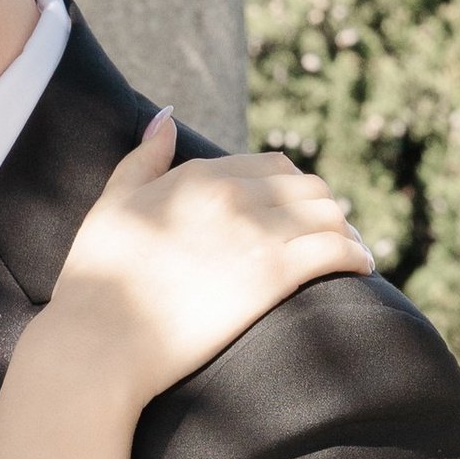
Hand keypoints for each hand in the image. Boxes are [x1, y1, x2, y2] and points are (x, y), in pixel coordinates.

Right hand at [46, 114, 373, 411]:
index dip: (291, 188)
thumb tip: (165, 117)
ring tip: (349, 253)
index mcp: (198, 175)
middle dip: (324, 207)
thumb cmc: (95, 282)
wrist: (99, 341)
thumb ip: (142, 159)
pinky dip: (357, 256)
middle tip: (329, 234)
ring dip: (345, 230)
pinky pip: (336, 250)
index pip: (271, 165)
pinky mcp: (272, 276)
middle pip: (308, 186)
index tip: (296, 213)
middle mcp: (232, 194)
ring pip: (329, 214)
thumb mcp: (111, 205)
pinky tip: (364, 269)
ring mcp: (255, 234)